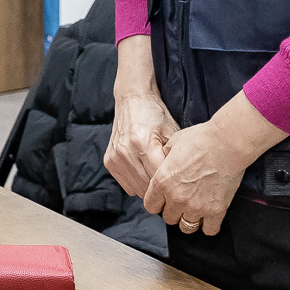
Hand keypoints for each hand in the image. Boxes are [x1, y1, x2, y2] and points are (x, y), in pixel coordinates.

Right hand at [105, 42, 177, 198]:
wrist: (132, 100)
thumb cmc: (155, 115)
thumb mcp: (171, 132)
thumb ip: (174, 157)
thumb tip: (180, 182)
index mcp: (142, 143)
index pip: (159, 178)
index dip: (172, 183)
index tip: (180, 184)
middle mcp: (126, 152)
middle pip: (148, 187)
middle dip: (161, 187)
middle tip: (171, 183)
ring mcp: (115, 158)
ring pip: (138, 190)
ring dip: (149, 187)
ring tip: (157, 175)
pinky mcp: (109, 161)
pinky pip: (127, 186)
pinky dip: (138, 183)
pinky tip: (144, 171)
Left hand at [143, 95, 283, 236]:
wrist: (227, 142)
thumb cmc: (201, 139)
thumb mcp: (173, 143)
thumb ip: (164, 158)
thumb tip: (162, 162)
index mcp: (162, 182)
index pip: (150, 206)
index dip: (157, 202)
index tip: (164, 198)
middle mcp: (176, 198)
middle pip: (168, 218)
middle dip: (173, 210)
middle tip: (183, 200)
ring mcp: (196, 207)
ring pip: (186, 227)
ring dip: (189, 219)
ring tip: (195, 209)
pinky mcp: (215, 211)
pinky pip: (209, 230)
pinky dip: (209, 225)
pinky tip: (210, 215)